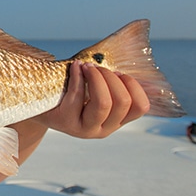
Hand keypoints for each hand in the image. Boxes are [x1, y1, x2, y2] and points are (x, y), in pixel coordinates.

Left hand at [36, 61, 150, 138]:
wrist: (39, 102)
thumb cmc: (72, 91)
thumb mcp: (98, 90)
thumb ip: (120, 86)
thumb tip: (156, 86)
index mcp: (116, 121)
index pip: (140, 107)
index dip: (133, 85)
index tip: (119, 72)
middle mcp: (103, 129)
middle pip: (121, 102)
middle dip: (111, 77)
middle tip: (97, 67)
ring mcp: (84, 129)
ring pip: (104, 102)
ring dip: (97, 77)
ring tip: (87, 66)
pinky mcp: (65, 123)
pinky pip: (78, 95)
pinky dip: (79, 76)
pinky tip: (75, 67)